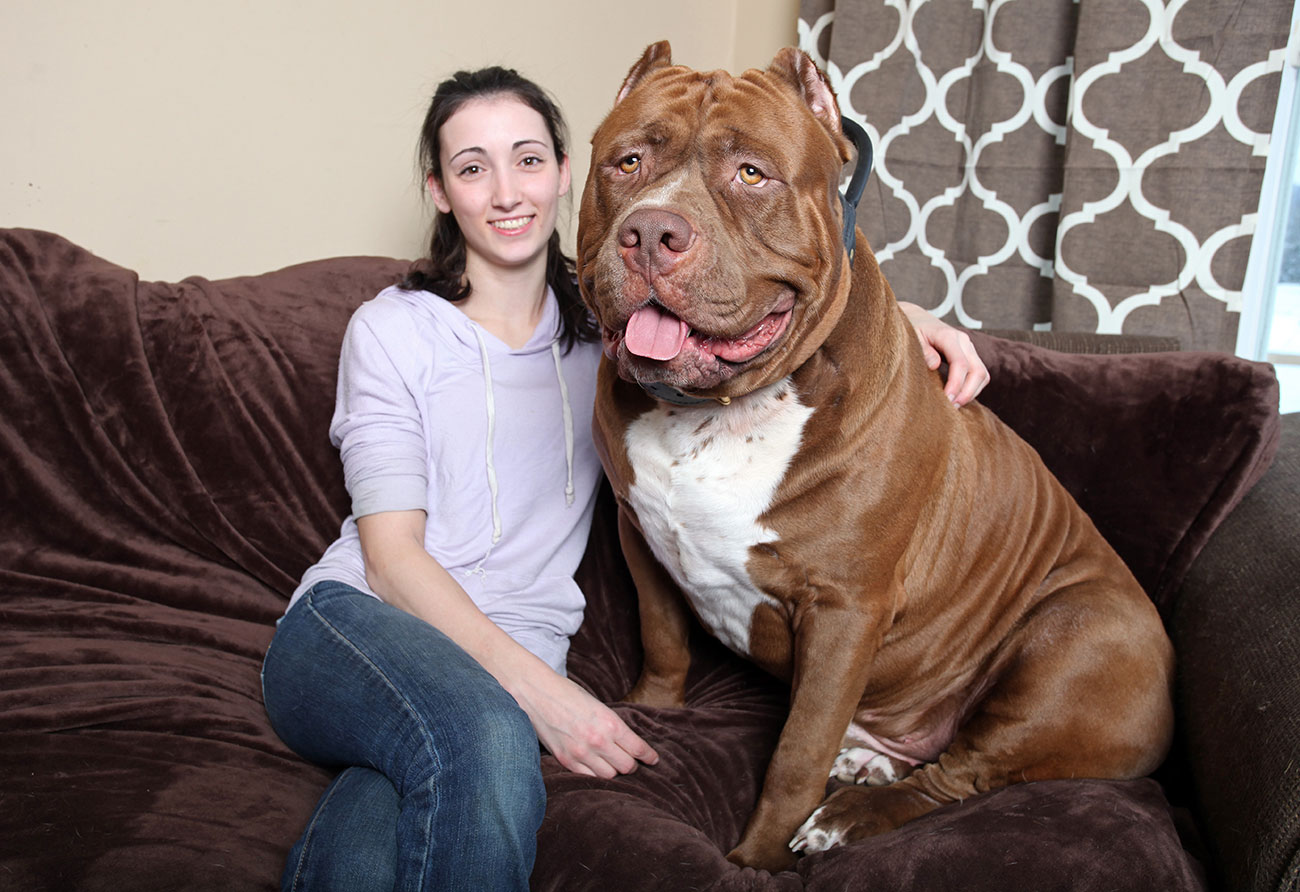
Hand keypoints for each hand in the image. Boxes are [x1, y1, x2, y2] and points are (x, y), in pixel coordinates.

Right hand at [518, 671, 659, 778]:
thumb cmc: (568, 694)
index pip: (638, 749)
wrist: (536, 692)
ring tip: (612, 763)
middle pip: (627, 767)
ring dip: (614, 771)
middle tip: (631, 760)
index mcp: (610, 723)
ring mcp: (580, 752)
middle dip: (632, 764)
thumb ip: (613, 726)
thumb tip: (629, 744)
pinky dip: (595, 774)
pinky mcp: (566, 760)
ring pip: (609, 776)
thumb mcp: (598, 705)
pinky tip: (595, 767)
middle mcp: (598, 740)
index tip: (653, 760)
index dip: (649, 757)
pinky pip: (588, 777)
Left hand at [898, 302, 989, 406]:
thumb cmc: (913, 330)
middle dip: (968, 392)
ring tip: (954, 406)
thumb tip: (934, 365)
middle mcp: (963, 341)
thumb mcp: (912, 337)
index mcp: (948, 336)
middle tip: (952, 408)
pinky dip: (973, 389)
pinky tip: (958, 397)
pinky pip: (979, 375)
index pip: (960, 363)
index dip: (956, 384)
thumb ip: (923, 350)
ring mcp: (969, 348)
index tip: (948, 400)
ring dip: (972, 393)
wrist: (919, 320)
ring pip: (982, 374)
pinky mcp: (970, 356)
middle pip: (978, 371)